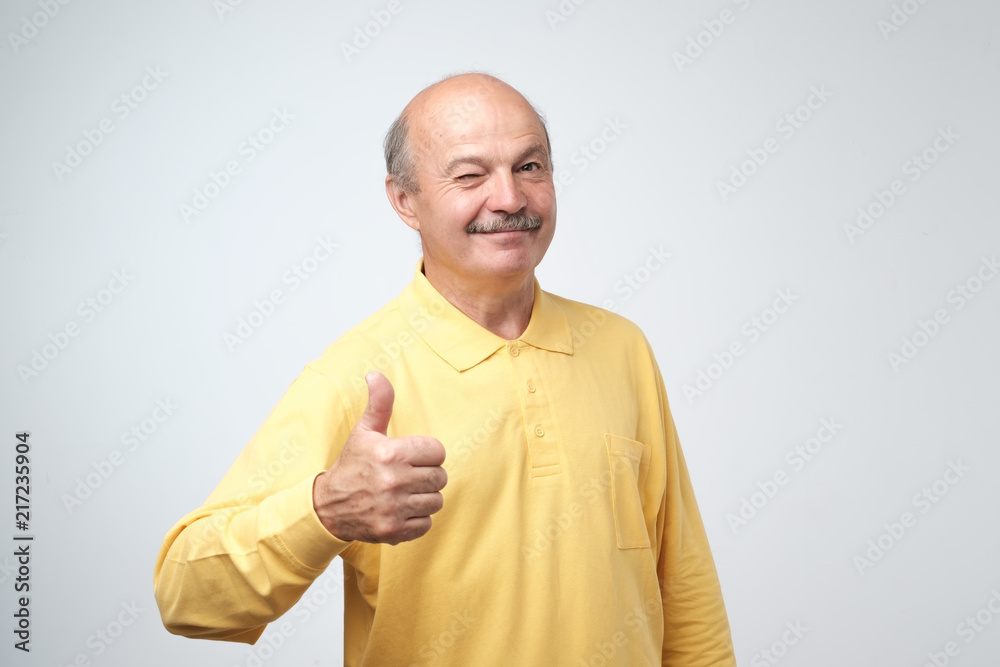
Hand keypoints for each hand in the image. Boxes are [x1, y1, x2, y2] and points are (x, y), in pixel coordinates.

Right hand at [313, 371, 446, 544]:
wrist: (327, 506)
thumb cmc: (351, 466)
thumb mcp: (364, 431)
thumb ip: (379, 403)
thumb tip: (375, 374)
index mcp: (390, 453)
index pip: (437, 451)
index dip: (427, 454)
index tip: (412, 457)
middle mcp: (393, 481)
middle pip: (440, 477)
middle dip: (427, 475)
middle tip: (409, 476)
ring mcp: (394, 508)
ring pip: (436, 501)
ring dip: (424, 498)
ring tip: (405, 493)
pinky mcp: (393, 530)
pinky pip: (426, 524)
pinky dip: (417, 519)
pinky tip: (401, 510)